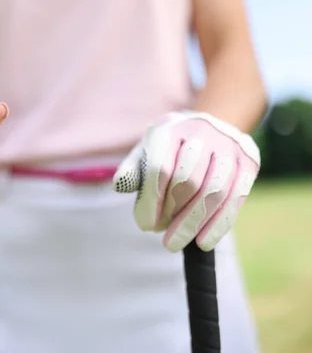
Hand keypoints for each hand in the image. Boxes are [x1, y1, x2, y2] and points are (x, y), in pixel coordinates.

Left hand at [112, 111, 259, 251]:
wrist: (209, 128)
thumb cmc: (169, 148)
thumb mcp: (146, 152)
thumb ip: (133, 169)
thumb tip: (120, 185)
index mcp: (170, 128)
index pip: (160, 169)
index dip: (151, 201)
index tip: (145, 225)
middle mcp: (202, 131)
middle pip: (188, 180)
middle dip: (172, 213)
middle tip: (162, 234)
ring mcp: (229, 144)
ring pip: (214, 190)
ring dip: (193, 223)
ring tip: (176, 242)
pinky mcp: (249, 160)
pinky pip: (236, 197)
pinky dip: (219, 225)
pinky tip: (203, 243)